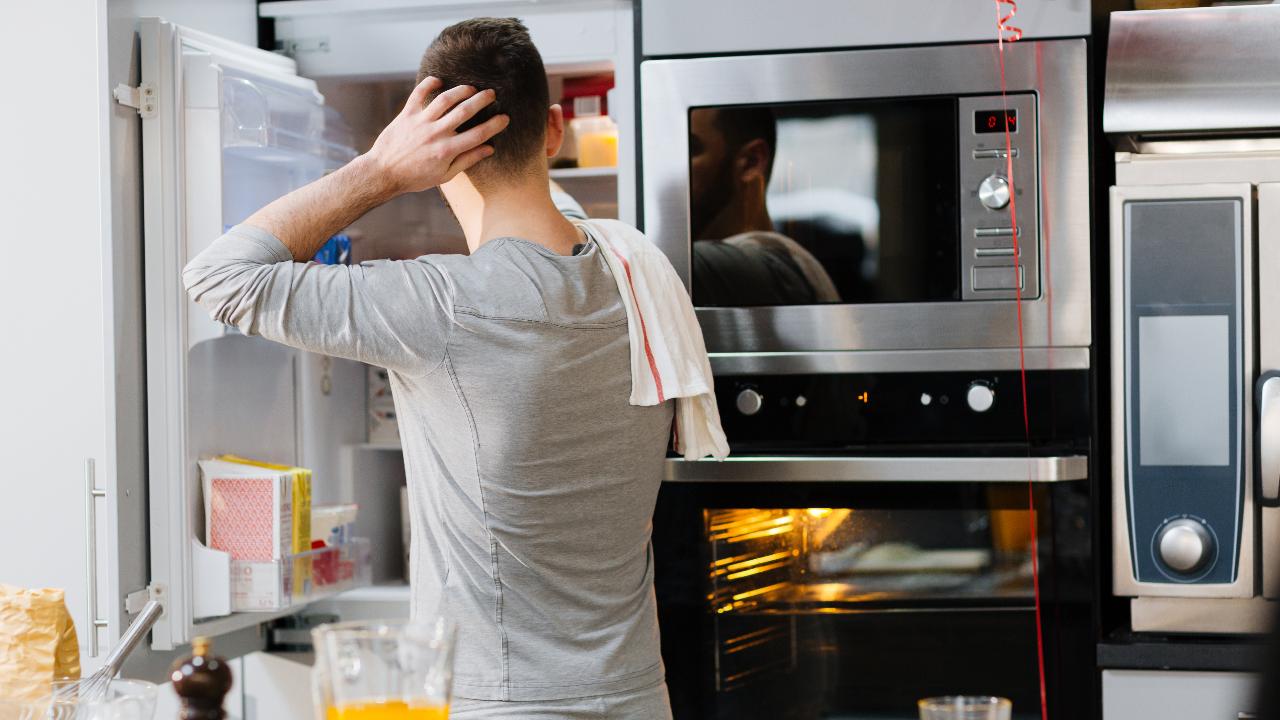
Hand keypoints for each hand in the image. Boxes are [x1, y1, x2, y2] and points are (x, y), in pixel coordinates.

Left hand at [365, 76, 508, 195]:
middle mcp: (436, 134)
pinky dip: (428, 84)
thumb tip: (489, 149)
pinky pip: (418, 94)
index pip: (478, 135)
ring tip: (471, 88)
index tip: (505, 118)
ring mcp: (420, 122)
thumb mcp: (445, 176)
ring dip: (460, 91)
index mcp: (447, 151)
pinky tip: (439, 80)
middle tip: (492, 94)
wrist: (384, 173)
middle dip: (482, 100)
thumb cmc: (416, 178)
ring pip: (445, 99)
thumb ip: (467, 160)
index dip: (494, 125)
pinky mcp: (406, 115)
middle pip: (464, 111)